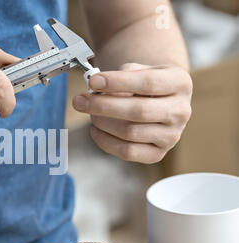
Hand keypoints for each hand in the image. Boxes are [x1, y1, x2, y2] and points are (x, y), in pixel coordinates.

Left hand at [72, 63, 191, 163]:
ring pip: (130, 132)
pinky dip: (106, 142)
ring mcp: (172, 135)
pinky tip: (96, 130)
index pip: (148, 83)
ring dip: (103, 123)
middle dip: (103, 106)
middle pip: (138, 111)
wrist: (161, 101)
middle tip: (80, 101)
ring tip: (89, 113)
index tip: (93, 81)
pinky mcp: (158, 153)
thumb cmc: (145, 84)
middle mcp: (181, 111)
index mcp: (180, 82)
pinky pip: (128, 152)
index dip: (118, 82)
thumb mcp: (138, 70)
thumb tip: (96, 88)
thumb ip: (121, 75)